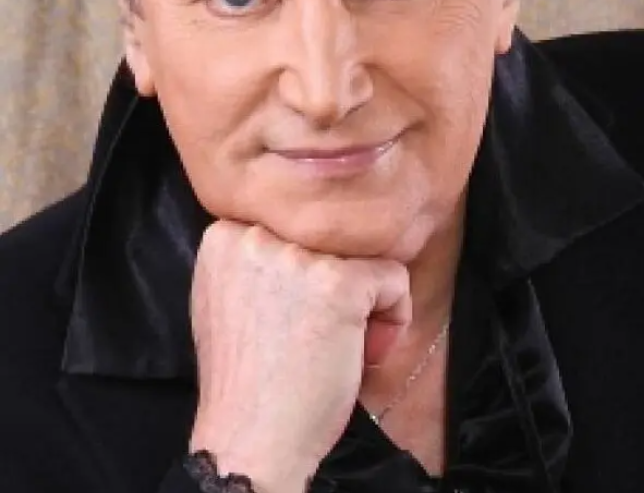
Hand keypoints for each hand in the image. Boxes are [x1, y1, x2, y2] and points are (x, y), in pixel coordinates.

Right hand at [189, 220, 410, 492]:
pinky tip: (365, 351)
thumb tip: (304, 240)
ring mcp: (298, 258)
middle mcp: (257, 237)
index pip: (293, 229)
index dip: (303, 273)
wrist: (250, 439)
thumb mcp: (229, 298)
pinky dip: (393, 317)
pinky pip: (393, 278)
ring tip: (339, 346)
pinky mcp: (338, 283)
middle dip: (332, 284)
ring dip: (363, 302)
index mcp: (225, 235)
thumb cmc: (245, 378)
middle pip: (328, 240)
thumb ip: (256, 259)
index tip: (294, 315)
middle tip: (316, 334)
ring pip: (361, 257)